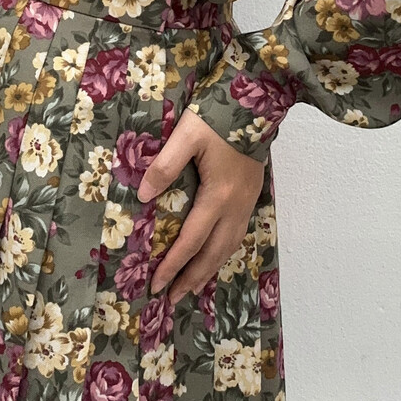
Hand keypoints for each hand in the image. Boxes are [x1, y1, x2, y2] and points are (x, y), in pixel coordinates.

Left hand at [138, 107, 264, 305]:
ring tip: (192, 285)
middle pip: (213, 253)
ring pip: (228, 247)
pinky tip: (215, 255)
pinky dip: (223, 252)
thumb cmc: (218, 116)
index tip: (156, 284)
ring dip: (209, 269)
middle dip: (192, 278)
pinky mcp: (252, 195)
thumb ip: (165, 166)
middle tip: (172, 298)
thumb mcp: (186, 135)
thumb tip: (143, 196)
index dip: (173, 265)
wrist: (258, 102)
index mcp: (219, 195)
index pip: (192, 240)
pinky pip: (237, 235)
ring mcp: (247, 202)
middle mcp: (236, 206)